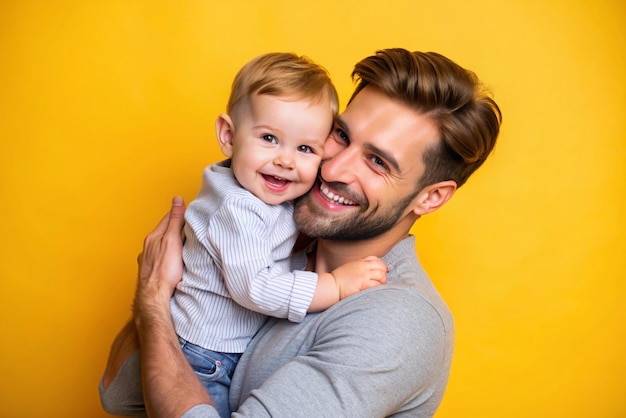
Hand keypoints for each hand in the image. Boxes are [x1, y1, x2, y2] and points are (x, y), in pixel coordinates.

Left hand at [133, 196, 185, 317]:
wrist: (154, 296)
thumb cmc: (164, 270)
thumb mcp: (173, 240)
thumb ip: (175, 220)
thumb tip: (177, 200)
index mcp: (153, 237)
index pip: (167, 219)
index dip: (178, 213)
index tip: (187, 209)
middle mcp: (148, 247)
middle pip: (162, 232)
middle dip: (173, 227)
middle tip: (186, 223)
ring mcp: (147, 260)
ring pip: (159, 245)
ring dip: (168, 241)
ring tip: (179, 240)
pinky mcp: (150, 271)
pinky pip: (158, 258)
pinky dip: (165, 254)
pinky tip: (170, 259)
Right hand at [332, 256, 387, 299]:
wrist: (332, 286)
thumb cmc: (339, 279)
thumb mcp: (350, 266)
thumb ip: (360, 266)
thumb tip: (371, 269)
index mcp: (360, 262)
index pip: (376, 260)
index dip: (383, 265)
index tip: (385, 271)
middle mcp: (363, 267)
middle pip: (381, 267)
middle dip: (384, 274)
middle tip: (382, 281)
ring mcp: (363, 275)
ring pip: (381, 275)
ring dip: (383, 281)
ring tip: (379, 286)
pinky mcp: (362, 284)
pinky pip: (376, 285)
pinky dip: (378, 288)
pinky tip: (376, 291)